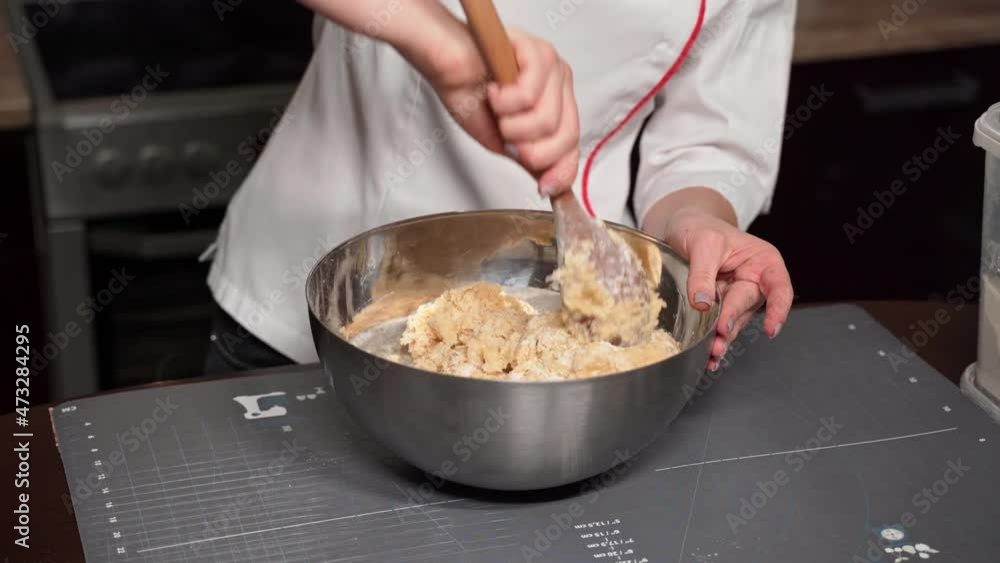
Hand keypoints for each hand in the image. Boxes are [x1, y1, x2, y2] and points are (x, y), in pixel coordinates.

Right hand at [402, 21, 579, 195]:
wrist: (445, 64)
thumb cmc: (468, 93)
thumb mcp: (502, 140)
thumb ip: (529, 159)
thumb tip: (547, 182)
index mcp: (556, 103)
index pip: (572, 144)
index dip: (561, 171)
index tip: (545, 188)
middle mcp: (559, 84)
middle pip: (566, 137)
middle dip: (531, 151)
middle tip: (507, 138)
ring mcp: (552, 66)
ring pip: (547, 120)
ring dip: (511, 125)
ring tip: (496, 107)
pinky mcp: (537, 51)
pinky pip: (530, 96)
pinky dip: (505, 102)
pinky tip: (494, 90)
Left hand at [649, 194, 792, 370]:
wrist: (681, 228)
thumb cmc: (699, 227)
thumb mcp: (702, 243)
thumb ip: (703, 273)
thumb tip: (704, 304)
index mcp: (762, 261)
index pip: (779, 287)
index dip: (778, 309)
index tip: (771, 328)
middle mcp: (754, 281)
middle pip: (748, 305)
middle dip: (733, 320)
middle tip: (720, 332)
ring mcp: (736, 297)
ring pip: (734, 321)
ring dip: (723, 337)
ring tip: (712, 351)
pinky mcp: (719, 308)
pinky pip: (720, 327)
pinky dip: (714, 342)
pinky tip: (709, 358)